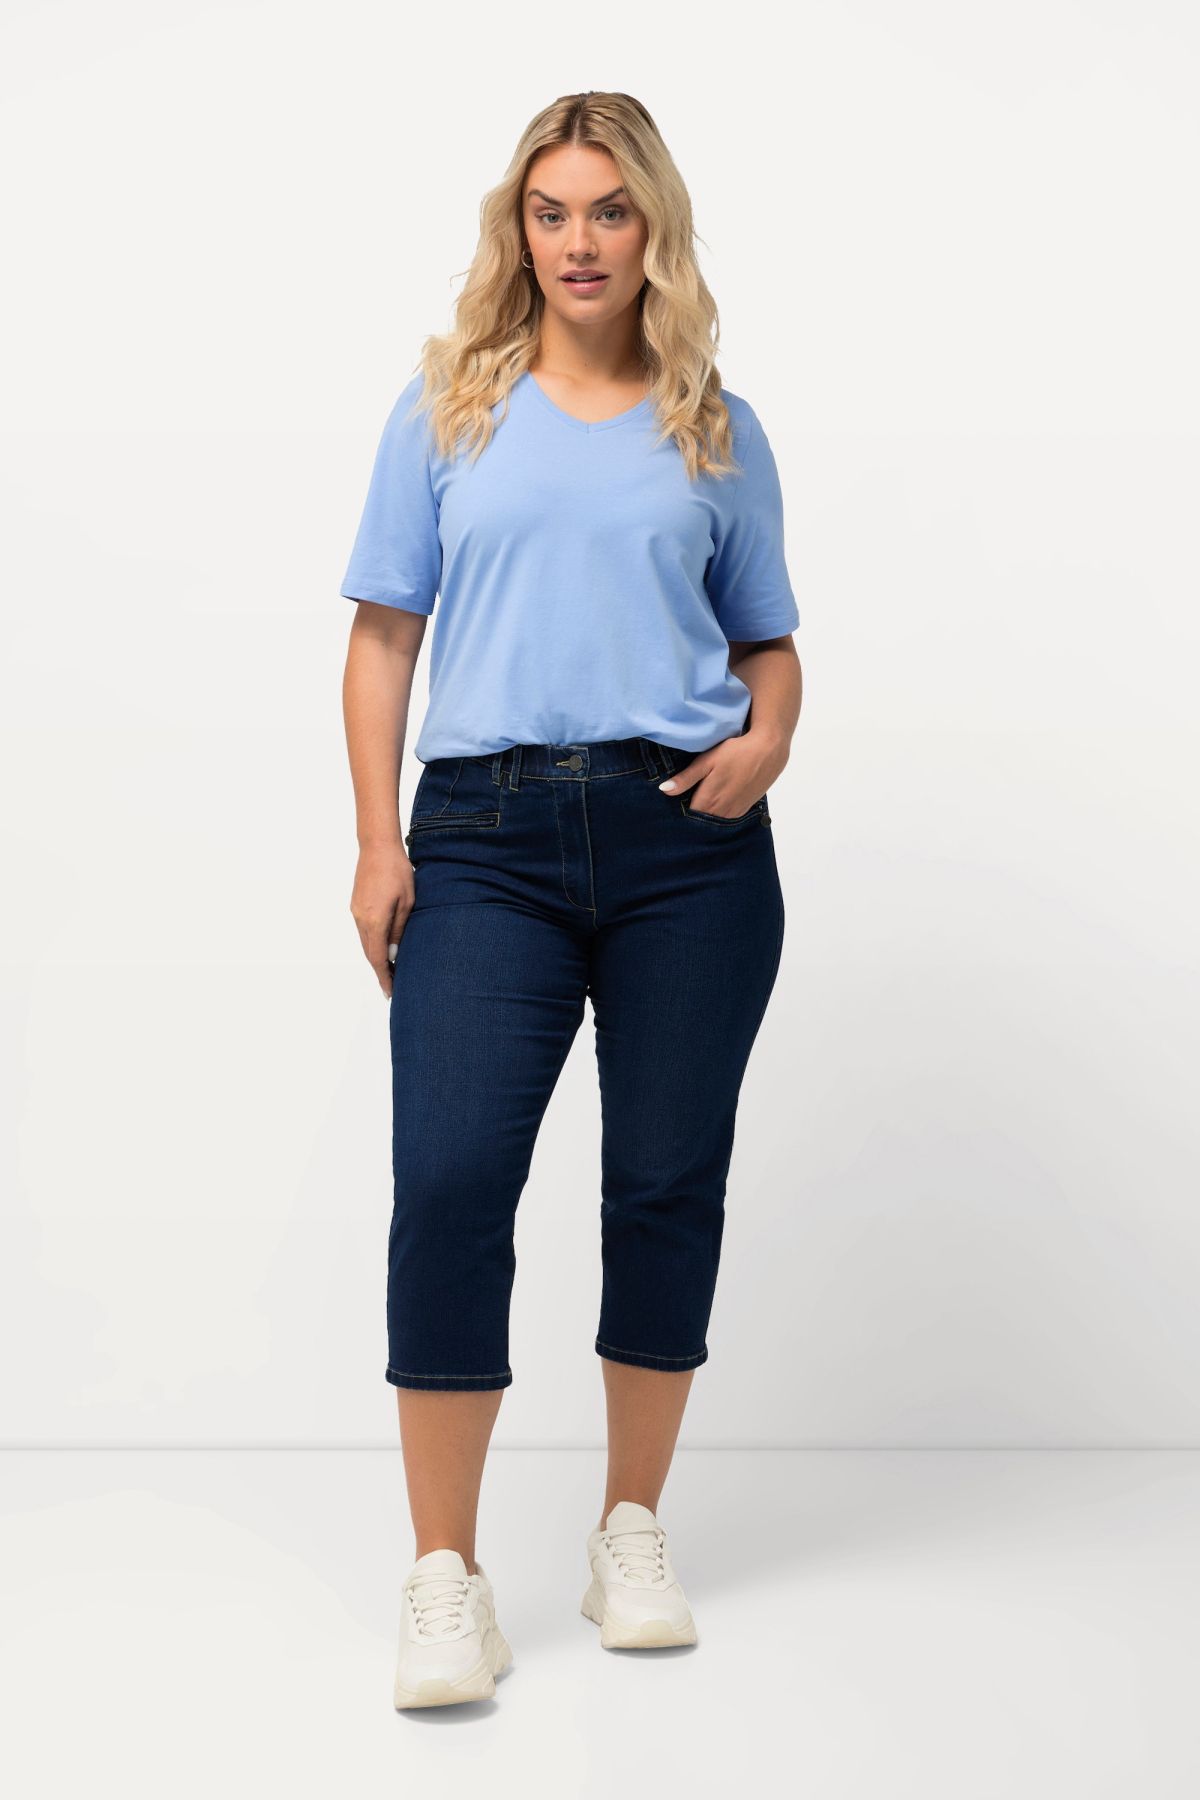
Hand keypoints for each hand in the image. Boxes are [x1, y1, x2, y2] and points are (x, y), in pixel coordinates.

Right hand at [350, 839, 414, 996]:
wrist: (377, 847)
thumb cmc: (397, 872)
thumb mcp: (407, 902)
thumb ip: (399, 930)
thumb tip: (393, 954)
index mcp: (374, 921)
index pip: (377, 958)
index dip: (384, 977)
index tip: (390, 992)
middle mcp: (360, 919)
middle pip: (369, 954)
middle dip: (380, 971)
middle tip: (392, 987)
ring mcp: (356, 912)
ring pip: (365, 943)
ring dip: (376, 958)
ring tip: (390, 971)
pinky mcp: (356, 905)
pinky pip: (364, 932)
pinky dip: (372, 944)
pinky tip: (383, 948)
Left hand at [658, 730, 788, 817]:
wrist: (768, 751)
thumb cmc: (735, 752)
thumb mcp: (706, 761)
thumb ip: (685, 778)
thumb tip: (664, 790)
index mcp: (708, 801)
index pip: (686, 816)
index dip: (679, 808)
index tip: (676, 800)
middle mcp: (721, 813)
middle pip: (700, 820)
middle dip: (693, 812)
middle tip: (689, 795)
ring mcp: (734, 813)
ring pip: (714, 819)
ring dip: (707, 812)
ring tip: (704, 796)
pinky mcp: (744, 809)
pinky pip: (726, 817)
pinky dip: (720, 811)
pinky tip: (720, 797)